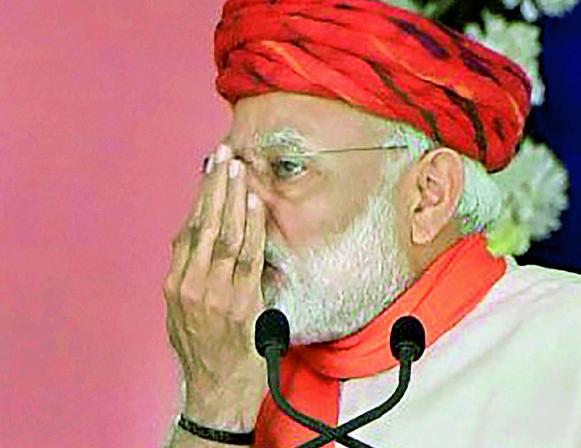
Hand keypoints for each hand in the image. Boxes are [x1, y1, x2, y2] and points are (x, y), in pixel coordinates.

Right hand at [163, 145, 266, 428]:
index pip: (187, 230)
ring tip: (237, 167)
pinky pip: (249, 256)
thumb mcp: (181, 313)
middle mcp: (191, 284)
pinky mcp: (242, 301)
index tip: (208, 172)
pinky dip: (252, 227)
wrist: (216, 388)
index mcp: (175, 284)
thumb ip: (188, 277)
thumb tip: (194, 244)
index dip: (199, 198)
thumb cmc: (202, 351)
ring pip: (225, 235)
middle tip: (222, 155)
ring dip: (232, 198)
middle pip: (203, 225)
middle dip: (214, 187)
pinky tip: (255, 203)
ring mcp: (216, 292)